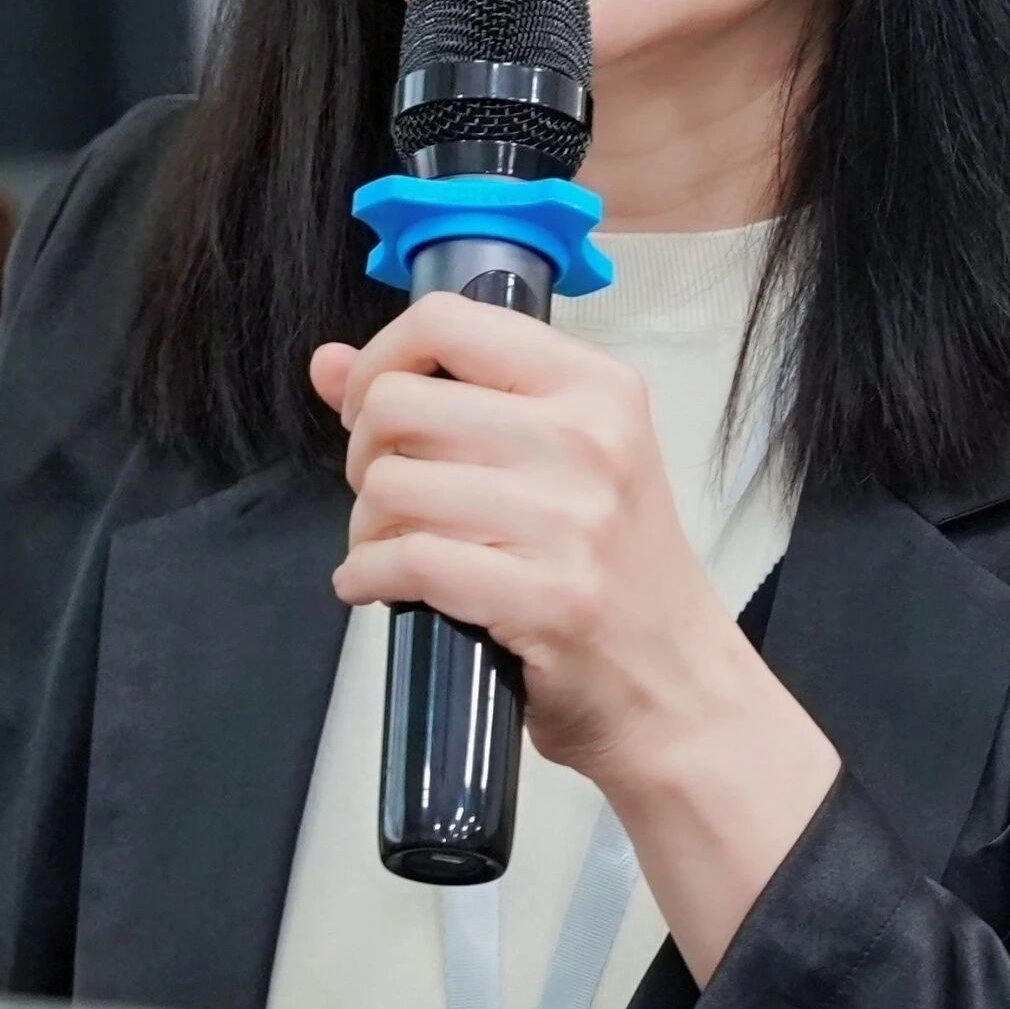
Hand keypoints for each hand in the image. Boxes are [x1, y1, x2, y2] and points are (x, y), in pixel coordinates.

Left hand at [312, 292, 839, 975]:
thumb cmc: (615, 572)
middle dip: (365, 458)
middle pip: (397, 407)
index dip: (380, 362)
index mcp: (596, 386)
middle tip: (389, 497)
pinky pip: (407, 562)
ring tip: (393, 549)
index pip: (446, 321)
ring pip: (390, 487)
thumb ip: (444, 399)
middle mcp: (588, 439)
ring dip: (366, 528)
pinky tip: (380, 587)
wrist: (679, 688)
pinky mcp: (546, 597)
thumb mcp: (556, 460)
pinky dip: (369, 578)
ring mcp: (570, 519)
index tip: (367, 406)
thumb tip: (330, 363)